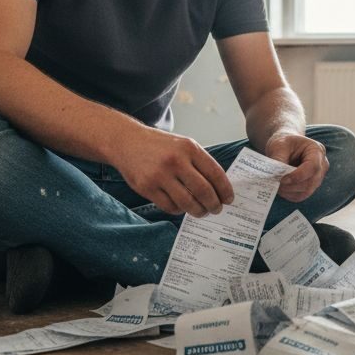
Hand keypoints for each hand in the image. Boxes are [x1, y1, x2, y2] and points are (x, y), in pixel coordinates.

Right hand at [110, 126, 233, 216]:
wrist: (126, 142)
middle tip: (217, 209)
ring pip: (187, 203)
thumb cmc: (160, 146)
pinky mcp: (147, 187)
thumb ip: (200, 162)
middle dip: (214, 204)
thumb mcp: (183, 145)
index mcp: (189, 148)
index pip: (215, 173)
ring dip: (198, 211)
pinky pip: (170, 207)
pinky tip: (182, 207)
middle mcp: (175, 161)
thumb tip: (219, 188)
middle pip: (203, 191)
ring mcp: (160, 175)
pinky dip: (180, 210)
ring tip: (202, 212)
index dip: (225, 190)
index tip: (228, 199)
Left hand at [265, 131, 327, 202]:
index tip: (282, 179)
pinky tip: (281, 190)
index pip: (313, 166)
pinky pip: (303, 195)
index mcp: (317, 150)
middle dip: (292, 186)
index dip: (298, 176)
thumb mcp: (279, 145)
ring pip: (307, 191)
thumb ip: (278, 159)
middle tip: (276, 184)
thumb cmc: (284, 142)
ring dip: (290, 192)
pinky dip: (291, 195)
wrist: (286, 145)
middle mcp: (322, 164)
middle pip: (311, 181)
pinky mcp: (311, 185)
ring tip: (276, 186)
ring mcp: (318, 176)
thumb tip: (275, 175)